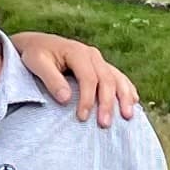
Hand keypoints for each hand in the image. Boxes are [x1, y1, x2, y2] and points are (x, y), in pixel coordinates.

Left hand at [10, 32, 141, 124]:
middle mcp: (92, 54)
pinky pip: (119, 78)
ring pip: (117, 78)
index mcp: (77, 52)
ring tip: (127, 116)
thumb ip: (51, 79)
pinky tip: (134, 102)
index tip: (82, 118)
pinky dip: (127, 89)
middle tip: (104, 124)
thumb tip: (66, 99)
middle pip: (106, 80)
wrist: (37, 44)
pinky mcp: (101, 66)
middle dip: (107, 103)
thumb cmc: (35, 54)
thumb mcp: (37, 63)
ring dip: (124, 97)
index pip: (88, 78)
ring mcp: (99, 60)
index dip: (87, 99)